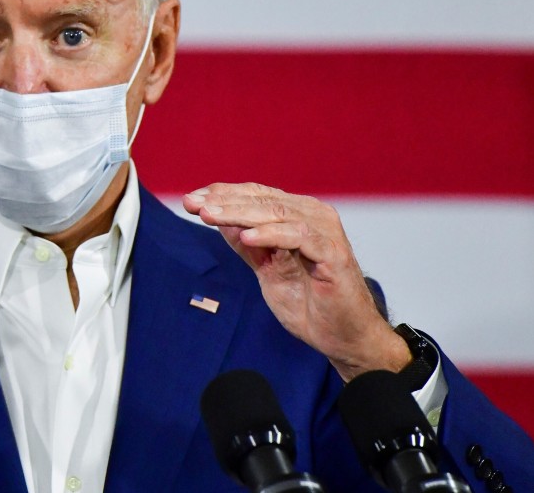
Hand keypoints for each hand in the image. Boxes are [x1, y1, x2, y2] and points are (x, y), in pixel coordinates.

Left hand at [182, 182, 408, 381]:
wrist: (343, 338)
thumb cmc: (310, 303)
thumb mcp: (267, 270)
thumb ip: (247, 246)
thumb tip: (216, 219)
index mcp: (297, 216)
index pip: (255, 196)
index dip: (222, 195)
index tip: (190, 200)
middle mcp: (313, 216)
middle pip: (262, 200)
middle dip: (223, 201)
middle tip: (193, 204)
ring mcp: (325, 233)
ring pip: (276, 212)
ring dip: (239, 213)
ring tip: (209, 215)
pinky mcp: (333, 254)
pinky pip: (298, 236)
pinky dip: (270, 234)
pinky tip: (245, 236)